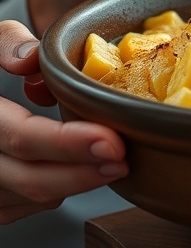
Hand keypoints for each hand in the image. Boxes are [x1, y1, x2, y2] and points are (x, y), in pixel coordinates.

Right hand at [0, 20, 127, 223]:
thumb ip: (8, 43)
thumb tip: (29, 60)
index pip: (21, 137)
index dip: (68, 143)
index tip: (111, 141)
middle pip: (32, 178)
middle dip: (84, 173)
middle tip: (123, 159)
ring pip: (34, 198)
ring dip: (77, 183)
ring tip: (113, 162)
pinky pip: (29, 204)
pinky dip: (61, 188)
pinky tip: (81, 168)